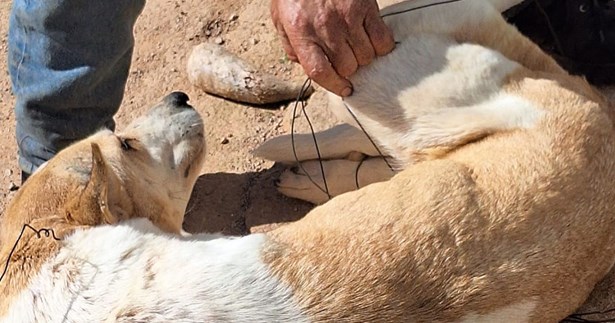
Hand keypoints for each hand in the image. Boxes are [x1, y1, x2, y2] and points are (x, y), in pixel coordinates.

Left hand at [271, 0, 394, 96]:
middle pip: (347, 67)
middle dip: (348, 69)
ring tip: (356, 46)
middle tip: (346, 59)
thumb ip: (291, 46)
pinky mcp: (366, 7)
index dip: (334, 86)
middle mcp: (325, 27)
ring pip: (366, 56)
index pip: (320, 72)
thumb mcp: (280, 18)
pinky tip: (372, 40)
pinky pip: (382, 39)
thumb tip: (306, 68)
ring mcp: (348, 17)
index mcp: (301, 32)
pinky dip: (380, 46)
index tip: (344, 89)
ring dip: (363, 57)